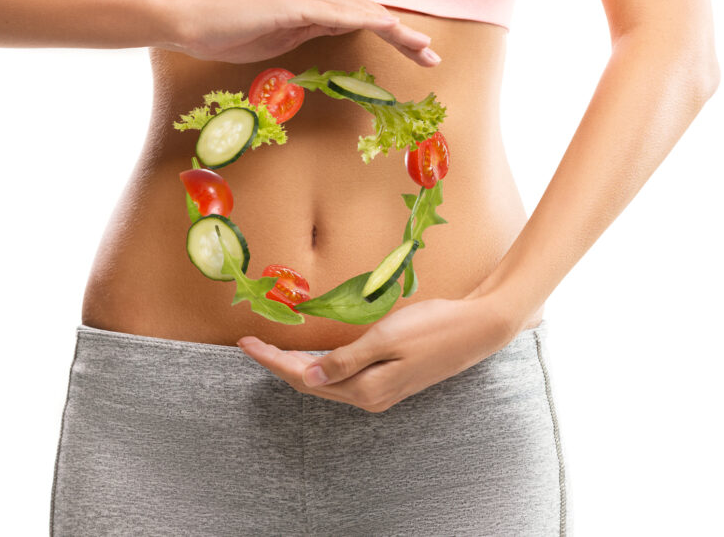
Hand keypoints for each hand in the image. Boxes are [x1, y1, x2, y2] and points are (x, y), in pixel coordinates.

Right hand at [165, 0, 440, 65]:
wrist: (194, 24)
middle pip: (369, 13)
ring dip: (396, 32)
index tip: (418, 56)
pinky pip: (340, 14)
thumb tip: (341, 30)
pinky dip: (368, 23)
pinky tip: (390, 33)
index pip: (361, 17)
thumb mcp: (284, 37)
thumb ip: (314, 30)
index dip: (393, 36)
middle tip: (433, 57)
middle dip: (404, 37)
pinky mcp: (295, 2)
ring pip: (362, 12)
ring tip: (423, 50)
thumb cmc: (233, 34)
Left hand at [236, 296, 520, 412]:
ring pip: (327, 382)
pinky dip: (321, 367)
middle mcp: (370, 397)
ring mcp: (381, 391)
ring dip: (298, 367)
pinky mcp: (390, 381)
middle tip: (252, 344)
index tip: (246, 343)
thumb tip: (307, 377)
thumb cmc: (432, 327)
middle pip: (311, 384)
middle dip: (279, 365)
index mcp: (365, 389)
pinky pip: (344, 378)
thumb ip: (345, 360)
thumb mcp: (384, 338)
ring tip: (273, 350)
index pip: (304, 378)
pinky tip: (313, 357)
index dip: (273, 361)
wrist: (477, 329)